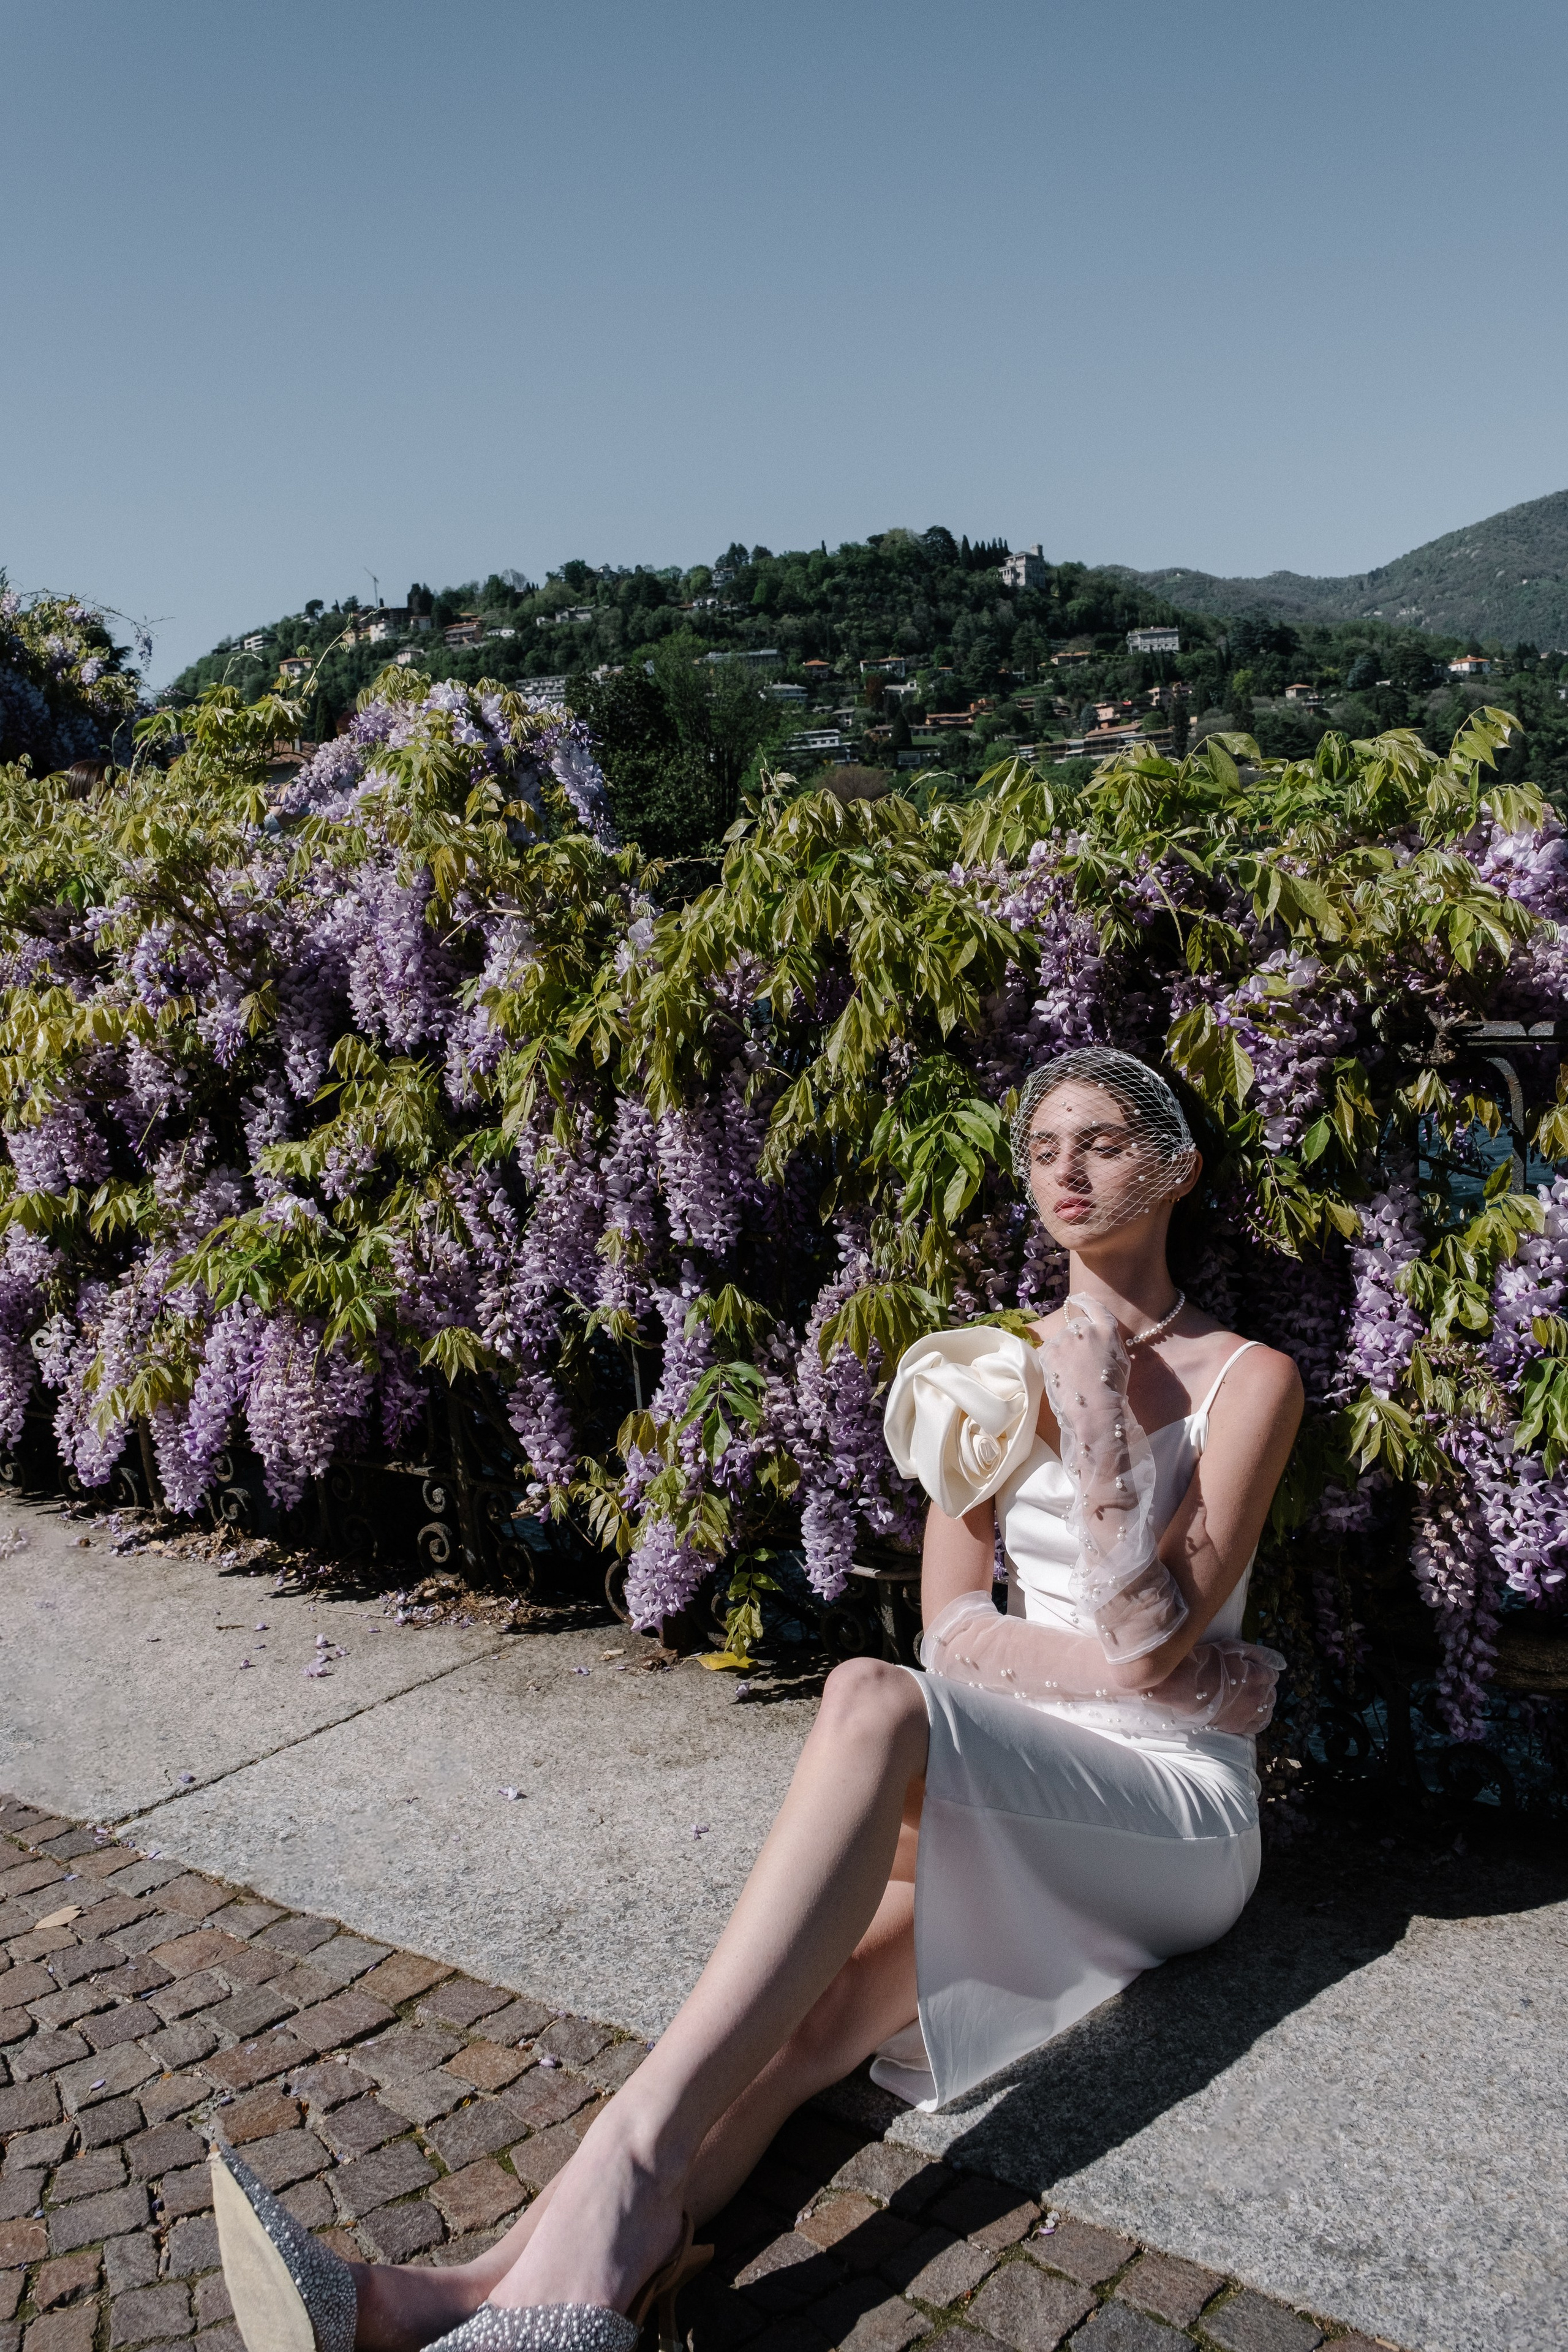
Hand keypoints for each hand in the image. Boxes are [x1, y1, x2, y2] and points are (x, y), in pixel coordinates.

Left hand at [1040, 1294, 1131, 1461]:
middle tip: (1080, 1363)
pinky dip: (1052, 1361)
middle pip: (1075, 1326)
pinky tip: (1060, 1375)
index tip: (1077, 1299)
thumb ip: (1108, 1342)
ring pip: (1060, 1340)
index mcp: (1107, 1330)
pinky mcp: (1048, 1351)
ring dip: (1063, 1351)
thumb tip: (1097, 1338)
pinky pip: (1048, 1351)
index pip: (1095, 1308)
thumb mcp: (1120, 1361)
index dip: (1084, 1301)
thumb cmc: (1112, 1392)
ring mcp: (1065, 1338)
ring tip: (1072, 1375)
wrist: (1095, 1410)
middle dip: (1076, 1339)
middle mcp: (1085, 1328)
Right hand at [1147, 1639, 1283, 1734]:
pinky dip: (1260, 1719)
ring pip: (1267, 1710)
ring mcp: (1248, 1713)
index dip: (1263, 1671)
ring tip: (1252, 1698)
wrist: (1186, 1685)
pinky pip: (1258, 1726)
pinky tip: (1254, 1714)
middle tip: (1251, 1682)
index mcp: (1257, 1676)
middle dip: (1265, 1686)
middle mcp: (1257, 1696)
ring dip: (1264, 1702)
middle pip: (1271, 1693)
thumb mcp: (1232, 1648)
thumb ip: (1258, 1653)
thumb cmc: (1207, 1662)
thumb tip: (1280, 1662)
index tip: (1253, 1669)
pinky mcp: (1238, 1726)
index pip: (1271, 1675)